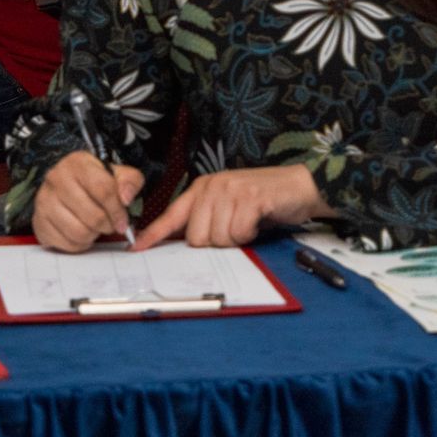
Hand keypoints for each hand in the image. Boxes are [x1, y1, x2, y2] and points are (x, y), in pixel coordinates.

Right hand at [33, 150, 144, 252]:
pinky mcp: (38, 221)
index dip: (118, 210)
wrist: (65, 185)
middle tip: (109, 224)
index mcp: (78, 163)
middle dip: (107, 225)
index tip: (124, 222)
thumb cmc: (94, 181)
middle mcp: (56, 178)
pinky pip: (66, 244)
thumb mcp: (116, 174)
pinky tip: (81, 233)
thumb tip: (126, 198)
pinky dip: (79, 244)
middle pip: (93, 216)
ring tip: (95, 228)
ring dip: (93, 235)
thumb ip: (130, 181)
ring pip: (79, 232)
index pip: (104, 190)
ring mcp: (44, 200)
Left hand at [134, 165, 323, 249]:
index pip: (171, 215)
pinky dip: (250, 234)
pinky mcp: (250, 197)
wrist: (299, 186)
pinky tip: (257, 220)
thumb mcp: (229, 207)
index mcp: (202, 189)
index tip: (136, 249)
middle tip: (235, 231)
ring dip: (236, 240)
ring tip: (248, 224)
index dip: (153, 235)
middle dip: (217, 243)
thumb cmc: (262, 202)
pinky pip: (239, 232)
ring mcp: (231, 190)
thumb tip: (187, 246)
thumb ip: (207, 220)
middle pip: (196, 237)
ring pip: (218, 239)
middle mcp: (212, 186)